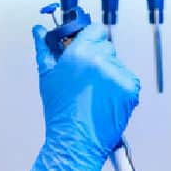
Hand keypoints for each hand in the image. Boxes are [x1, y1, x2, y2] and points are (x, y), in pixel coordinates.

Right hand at [25, 23, 140, 170]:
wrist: (75, 141)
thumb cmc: (61, 113)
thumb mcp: (47, 77)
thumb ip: (45, 49)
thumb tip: (39, 32)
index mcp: (80, 53)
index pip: (95, 29)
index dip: (90, 38)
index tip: (86, 45)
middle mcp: (101, 60)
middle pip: (106, 46)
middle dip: (98, 58)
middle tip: (87, 78)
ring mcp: (118, 75)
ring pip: (117, 65)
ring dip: (109, 75)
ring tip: (94, 94)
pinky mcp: (130, 89)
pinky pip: (128, 81)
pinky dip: (120, 89)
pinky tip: (105, 100)